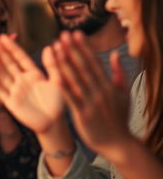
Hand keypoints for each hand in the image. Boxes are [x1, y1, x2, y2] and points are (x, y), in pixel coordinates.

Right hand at [0, 35, 63, 133]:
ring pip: (2, 76)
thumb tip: (49, 47)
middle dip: (0, 53)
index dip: (11, 47)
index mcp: (32, 73)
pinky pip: (1, 92)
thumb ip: (53, 65)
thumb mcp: (58, 81)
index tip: (2, 36)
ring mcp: (15, 91)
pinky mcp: (11, 103)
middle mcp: (21, 80)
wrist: (54, 123)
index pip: (19, 57)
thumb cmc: (58, 102)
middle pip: (8, 64)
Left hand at [52, 31, 130, 157]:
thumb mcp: (124, 94)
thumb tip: (114, 54)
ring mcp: (91, 102)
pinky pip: (71, 98)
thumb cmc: (118, 118)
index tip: (75, 33)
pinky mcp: (83, 114)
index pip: (94, 62)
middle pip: (84, 67)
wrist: (118, 144)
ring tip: (55, 48)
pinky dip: (63, 87)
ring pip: (76, 79)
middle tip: (62, 35)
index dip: (84, 47)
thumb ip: (118, 73)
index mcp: (109, 85)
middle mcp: (100, 91)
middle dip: (72, 50)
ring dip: (65, 63)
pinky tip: (54, 76)